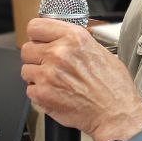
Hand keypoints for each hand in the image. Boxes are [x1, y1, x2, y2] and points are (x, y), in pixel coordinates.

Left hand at [21, 18, 141, 140]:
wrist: (115, 114)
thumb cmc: (113, 86)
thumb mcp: (100, 51)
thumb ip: (75, 43)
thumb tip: (60, 39)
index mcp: (74, 38)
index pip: (35, 27)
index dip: (37, 35)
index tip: (39, 41)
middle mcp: (59, 53)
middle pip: (27, 48)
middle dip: (36, 57)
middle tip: (48, 65)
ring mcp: (48, 74)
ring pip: (26, 70)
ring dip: (36, 76)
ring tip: (55, 82)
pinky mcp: (42, 94)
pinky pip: (29, 90)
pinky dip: (39, 93)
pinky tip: (55, 94)